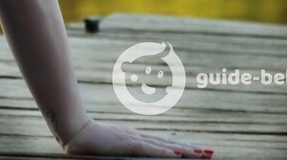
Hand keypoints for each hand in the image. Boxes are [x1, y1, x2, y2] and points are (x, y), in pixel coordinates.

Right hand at [63, 119, 212, 157]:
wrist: (75, 131)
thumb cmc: (89, 142)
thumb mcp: (112, 147)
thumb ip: (125, 150)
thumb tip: (133, 154)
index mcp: (136, 138)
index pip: (164, 144)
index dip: (182, 148)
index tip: (199, 151)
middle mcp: (138, 137)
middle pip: (169, 144)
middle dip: (191, 149)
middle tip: (211, 152)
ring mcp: (133, 139)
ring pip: (164, 146)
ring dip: (184, 150)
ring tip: (202, 154)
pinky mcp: (126, 143)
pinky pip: (148, 149)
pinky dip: (163, 152)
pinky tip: (176, 155)